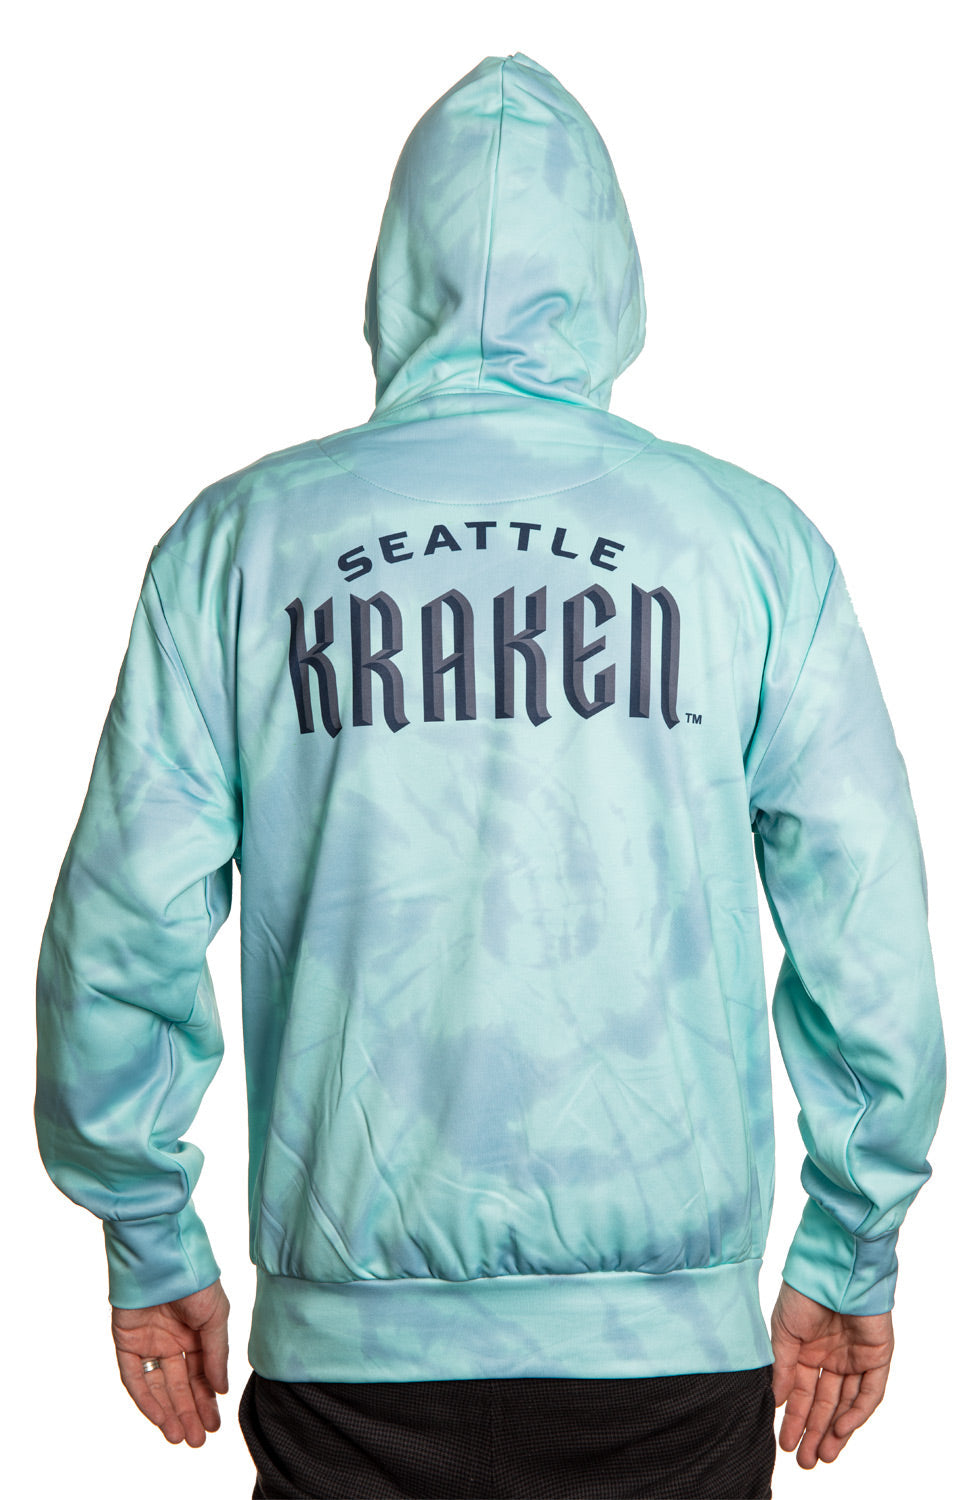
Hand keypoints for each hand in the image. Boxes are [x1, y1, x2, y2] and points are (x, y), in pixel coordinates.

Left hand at [111, 1277, 229, 1446]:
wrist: (163, 1256)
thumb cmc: (196, 1279)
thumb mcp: (216, 1318)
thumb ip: (216, 1355)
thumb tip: (221, 1389)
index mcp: (196, 1332)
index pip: (201, 1374)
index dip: (207, 1400)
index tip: (214, 1425)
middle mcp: (172, 1340)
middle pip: (180, 1384)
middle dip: (190, 1411)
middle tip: (199, 1440)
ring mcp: (148, 1342)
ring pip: (158, 1386)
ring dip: (168, 1412)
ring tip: (180, 1436)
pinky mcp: (126, 1342)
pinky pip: (135, 1377)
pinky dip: (146, 1398)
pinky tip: (160, 1416)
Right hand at [770, 1279, 893, 1467]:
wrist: (833, 1268)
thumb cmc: (802, 1292)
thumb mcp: (783, 1332)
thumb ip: (781, 1368)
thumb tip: (776, 1402)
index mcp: (806, 1350)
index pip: (801, 1393)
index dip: (794, 1419)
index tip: (784, 1442)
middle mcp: (831, 1358)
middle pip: (824, 1403)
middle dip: (814, 1432)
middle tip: (804, 1460)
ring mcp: (855, 1358)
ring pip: (847, 1403)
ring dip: (835, 1430)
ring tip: (823, 1455)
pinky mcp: (877, 1357)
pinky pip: (870, 1392)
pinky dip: (857, 1412)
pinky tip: (841, 1429)